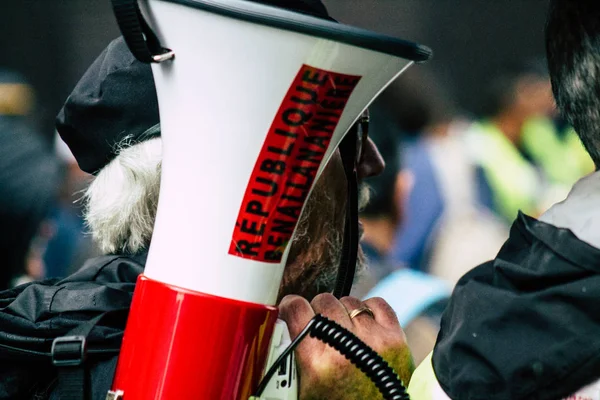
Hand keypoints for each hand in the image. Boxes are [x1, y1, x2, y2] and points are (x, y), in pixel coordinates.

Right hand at [279, 293, 413, 399]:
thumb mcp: (301, 388)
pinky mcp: (395, 338)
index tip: (291, 310)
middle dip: (318, 312)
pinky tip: (362, 326)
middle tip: (319, 329)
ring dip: (343, 312)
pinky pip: (377, 304)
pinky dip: (368, 310)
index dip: (291, 307)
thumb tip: (274, 326)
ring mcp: (374, 339)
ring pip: (349, 301)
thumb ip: (288, 356)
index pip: (296, 309)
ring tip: (342, 332)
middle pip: (324, 301)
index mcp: (316, 361)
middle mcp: (346, 346)